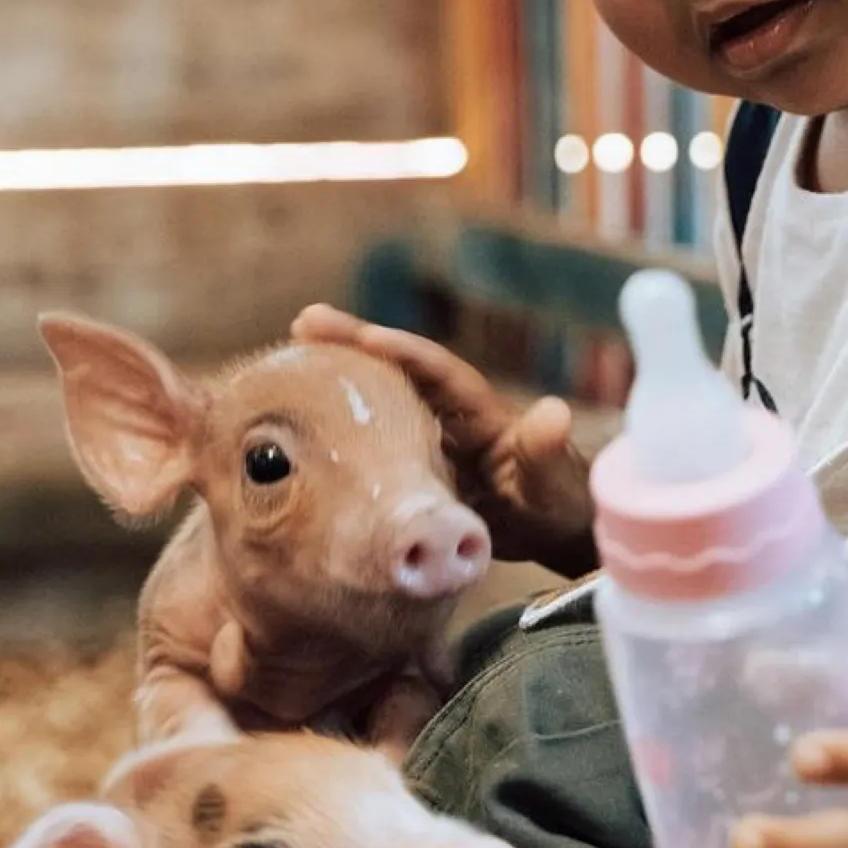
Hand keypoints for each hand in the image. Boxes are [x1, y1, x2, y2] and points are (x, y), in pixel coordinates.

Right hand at [292, 304, 595, 572]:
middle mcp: (449, 411)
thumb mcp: (552, 477)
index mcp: (478, 408)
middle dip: (353, 341)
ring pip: (378, 395)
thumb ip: (546, 449)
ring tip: (288, 354)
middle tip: (304, 320)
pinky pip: (374, 434)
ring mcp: (431, 433)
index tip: (366, 337)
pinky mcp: (417, 460)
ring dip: (338, 373)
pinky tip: (303, 419)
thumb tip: (555, 413)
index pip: (436, 369)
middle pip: (394, 368)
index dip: (403, 351)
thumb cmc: (559, 497)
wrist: (553, 526)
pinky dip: (341, 420)